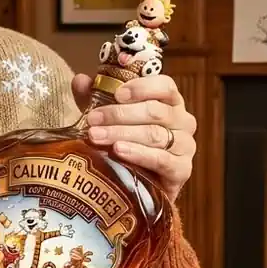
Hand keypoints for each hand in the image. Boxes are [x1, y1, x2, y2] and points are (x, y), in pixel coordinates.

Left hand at [72, 72, 196, 202]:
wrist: (142, 186)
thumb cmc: (128, 144)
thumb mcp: (109, 117)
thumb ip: (96, 97)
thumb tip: (80, 80)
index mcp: (170, 102)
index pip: (164, 86)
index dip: (141, 87)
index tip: (117, 93)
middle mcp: (182, 121)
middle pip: (154, 111)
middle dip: (119, 115)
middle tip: (92, 119)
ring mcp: (185, 146)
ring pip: (154, 134)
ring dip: (121, 133)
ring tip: (96, 136)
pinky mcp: (182, 170)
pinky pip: (161, 159)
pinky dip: (138, 153)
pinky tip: (118, 150)